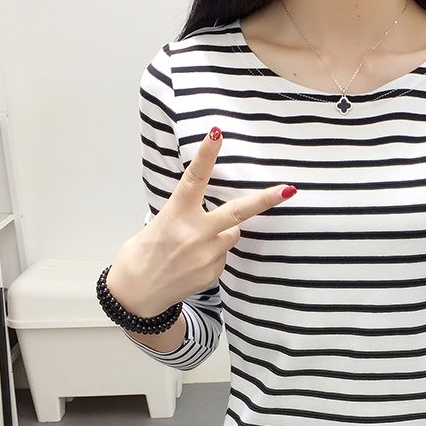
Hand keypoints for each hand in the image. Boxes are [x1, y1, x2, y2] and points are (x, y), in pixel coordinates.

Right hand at [106, 129, 295, 318]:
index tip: (217, 132)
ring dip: (222, 233)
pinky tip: (192, 262)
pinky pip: (223, 256)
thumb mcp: (161, 223)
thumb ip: (188, 212)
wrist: (137, 292)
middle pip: (237, 212)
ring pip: (232, 234)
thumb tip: (213, 209)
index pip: (194, 177)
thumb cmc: (145, 252)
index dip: (207, 154)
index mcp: (176, 213)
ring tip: (194, 245)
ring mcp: (206, 255)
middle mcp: (194, 233)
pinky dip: (213, 255)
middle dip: (265, 200)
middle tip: (288, 190)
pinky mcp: (212, 273)